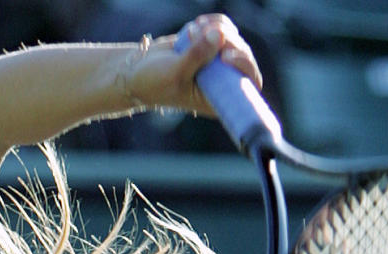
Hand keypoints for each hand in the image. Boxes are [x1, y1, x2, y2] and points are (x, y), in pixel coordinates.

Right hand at [126, 14, 262, 114]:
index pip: (249, 84)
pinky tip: (196, 26)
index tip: (226, 56)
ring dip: (217, 29)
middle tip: (207, 35)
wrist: (138, 70)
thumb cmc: (154, 82)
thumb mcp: (173, 73)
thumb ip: (196, 55)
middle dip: (229, 42)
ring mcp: (218, 62)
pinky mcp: (212, 45)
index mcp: (218, 97)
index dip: (245, 66)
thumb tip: (219, 35)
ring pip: (235, 39)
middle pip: (244, 56)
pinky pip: (224, 27)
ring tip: (192, 33)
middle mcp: (222, 80)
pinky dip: (213, 22)